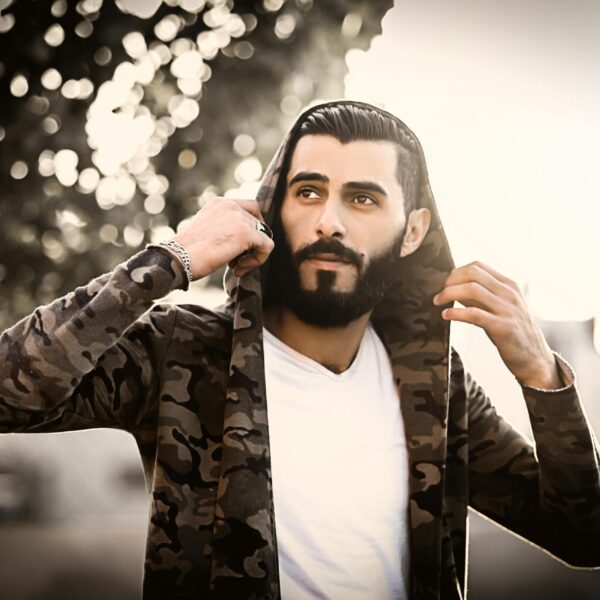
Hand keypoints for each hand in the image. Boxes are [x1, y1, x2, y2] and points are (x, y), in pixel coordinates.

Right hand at [171, 197, 274, 278]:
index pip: (249, 208)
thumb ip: (224, 228)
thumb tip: (243, 242)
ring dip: (253, 254)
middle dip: (252, 242)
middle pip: (258, 221)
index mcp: (219, 203)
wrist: (176, 259)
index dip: (251, 227)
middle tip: (236, 259)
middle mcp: (230, 205)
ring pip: (264, 235)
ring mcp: (239, 218)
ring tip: (235, 267)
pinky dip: (257, 261)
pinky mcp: (246, 233)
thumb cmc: (186, 253)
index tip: (239, 246)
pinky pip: (267, 246)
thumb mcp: (207, 232)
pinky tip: (238, 270)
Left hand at [433, 261, 561, 388]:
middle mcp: (509, 293)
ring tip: (438, 302)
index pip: (478, 266)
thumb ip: (479, 297)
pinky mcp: (502, 327)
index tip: (446, 284)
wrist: (535, 358)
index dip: (456, 272)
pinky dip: (456, 312)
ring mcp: (507, 309)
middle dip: (450, 281)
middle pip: (473, 273)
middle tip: (439, 293)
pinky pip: (474, 314)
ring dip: (449, 293)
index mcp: (509, 285)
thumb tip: (453, 288)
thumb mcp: (499, 308)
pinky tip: (446, 315)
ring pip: (472, 289)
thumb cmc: (513, 332)